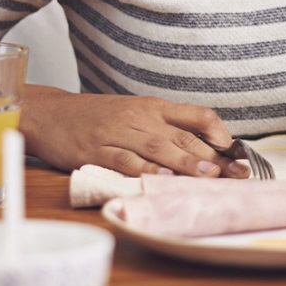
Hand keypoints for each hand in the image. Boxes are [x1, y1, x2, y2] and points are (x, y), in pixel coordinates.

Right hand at [20, 86, 250, 178]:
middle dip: (212, 157)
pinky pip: (123, 160)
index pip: (196, 115)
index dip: (219, 133)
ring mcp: (116, 133)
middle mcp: (139, 117)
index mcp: (152, 107)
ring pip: (157, 148)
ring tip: (208, 176)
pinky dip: (143, 170)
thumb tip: (204, 149)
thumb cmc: (96, 117)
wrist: (48, 113)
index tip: (236, 153)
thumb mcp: (134, 113)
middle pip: (182, 136)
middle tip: (236, 174)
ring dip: (185, 162)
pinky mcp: (94, 150)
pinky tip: (160, 178)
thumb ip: (164, 127)